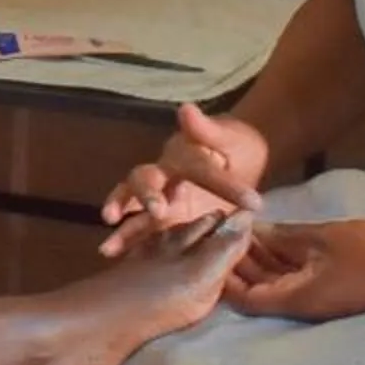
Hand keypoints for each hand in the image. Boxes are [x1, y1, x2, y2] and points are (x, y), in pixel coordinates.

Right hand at [99, 103, 268, 256]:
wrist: (236, 161)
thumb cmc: (234, 147)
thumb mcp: (231, 137)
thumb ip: (210, 129)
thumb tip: (185, 109)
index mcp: (185, 155)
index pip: (199, 168)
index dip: (224, 184)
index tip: (254, 201)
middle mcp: (165, 176)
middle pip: (145, 180)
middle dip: (147, 195)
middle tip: (157, 209)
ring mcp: (161, 199)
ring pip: (133, 207)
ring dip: (124, 225)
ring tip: (110, 243)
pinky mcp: (162, 221)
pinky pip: (140, 230)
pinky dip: (126, 241)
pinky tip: (113, 255)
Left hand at [224, 219, 364, 320]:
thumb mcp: (324, 237)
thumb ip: (286, 237)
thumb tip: (254, 233)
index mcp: (297, 298)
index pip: (245, 299)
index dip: (224, 277)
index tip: (210, 249)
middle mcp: (303, 304)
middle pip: (257, 290)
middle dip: (237, 264)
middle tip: (221, 232)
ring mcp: (318, 298)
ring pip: (276, 282)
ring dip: (258, 261)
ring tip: (240, 230)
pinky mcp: (331, 289)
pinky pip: (295, 277)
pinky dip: (280, 260)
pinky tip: (271, 237)